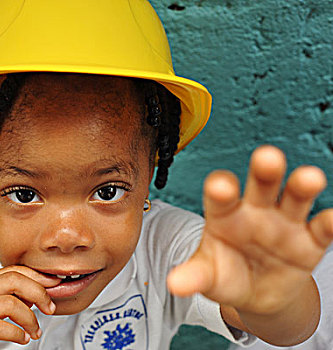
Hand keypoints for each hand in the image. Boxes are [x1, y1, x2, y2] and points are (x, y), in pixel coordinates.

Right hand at [0, 265, 59, 349]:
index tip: (54, 284)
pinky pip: (1, 327)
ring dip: (30, 319)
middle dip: (39, 292)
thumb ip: (7, 296)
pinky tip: (22, 339)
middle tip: (50, 308)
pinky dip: (18, 334)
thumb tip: (37, 293)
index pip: (14, 270)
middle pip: (15, 280)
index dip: (37, 276)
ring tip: (35, 331)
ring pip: (11, 304)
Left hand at [167, 145, 332, 315]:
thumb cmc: (225, 274)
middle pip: (260, 185)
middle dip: (264, 169)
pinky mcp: (309, 241)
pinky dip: (331, 223)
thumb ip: (194, 276)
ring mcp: (284, 223)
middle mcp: (255, 211)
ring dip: (302, 186)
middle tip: (268, 157)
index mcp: (224, 214)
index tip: (221, 186)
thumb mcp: (207, 276)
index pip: (221, 196)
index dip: (220, 188)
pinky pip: (323, 229)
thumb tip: (175, 284)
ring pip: (294, 198)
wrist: (255, 292)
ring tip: (310, 178)